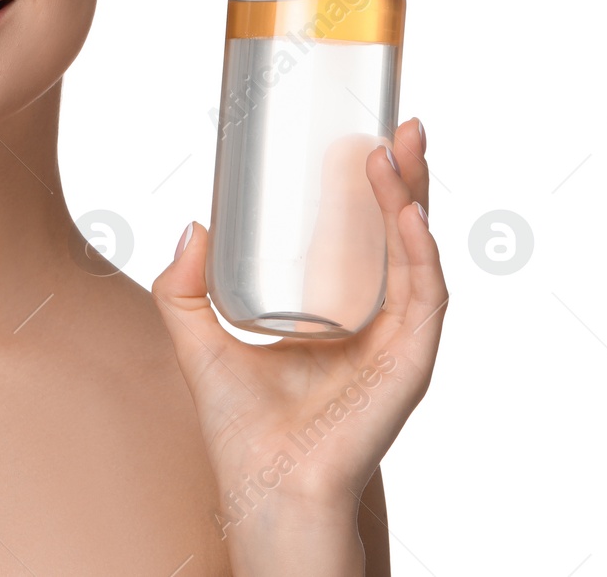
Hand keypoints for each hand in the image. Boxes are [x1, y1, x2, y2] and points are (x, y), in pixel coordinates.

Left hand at [151, 118, 447, 528]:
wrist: (260, 486)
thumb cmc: (241, 429)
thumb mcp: (197, 338)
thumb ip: (182, 287)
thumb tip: (193, 223)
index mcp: (340, 312)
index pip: (366, 234)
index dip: (372, 185)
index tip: (366, 132)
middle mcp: (377, 321)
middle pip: (401, 233)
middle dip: (405, 174)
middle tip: (398, 120)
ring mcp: (398, 340)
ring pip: (418, 253)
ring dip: (411, 197)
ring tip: (396, 147)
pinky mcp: (408, 363)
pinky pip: (424, 296)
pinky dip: (419, 250)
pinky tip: (405, 212)